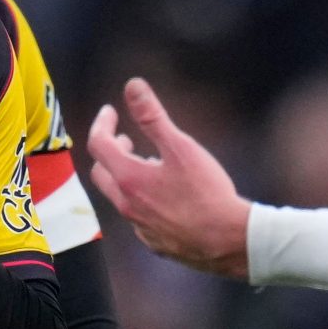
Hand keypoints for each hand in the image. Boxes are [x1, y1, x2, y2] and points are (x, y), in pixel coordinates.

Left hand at [84, 78, 252, 275]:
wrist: (229, 240)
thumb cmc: (206, 192)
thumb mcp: (180, 147)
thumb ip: (153, 116)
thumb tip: (132, 85)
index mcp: (129, 179)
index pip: (98, 145)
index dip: (101, 124)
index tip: (111, 112)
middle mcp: (127, 206)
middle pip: (102, 173)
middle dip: (109, 152)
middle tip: (125, 140)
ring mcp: (140, 227)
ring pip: (121, 197)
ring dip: (127, 177)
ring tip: (151, 165)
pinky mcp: (156, 243)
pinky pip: (140, 218)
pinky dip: (143, 200)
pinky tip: (165, 197)